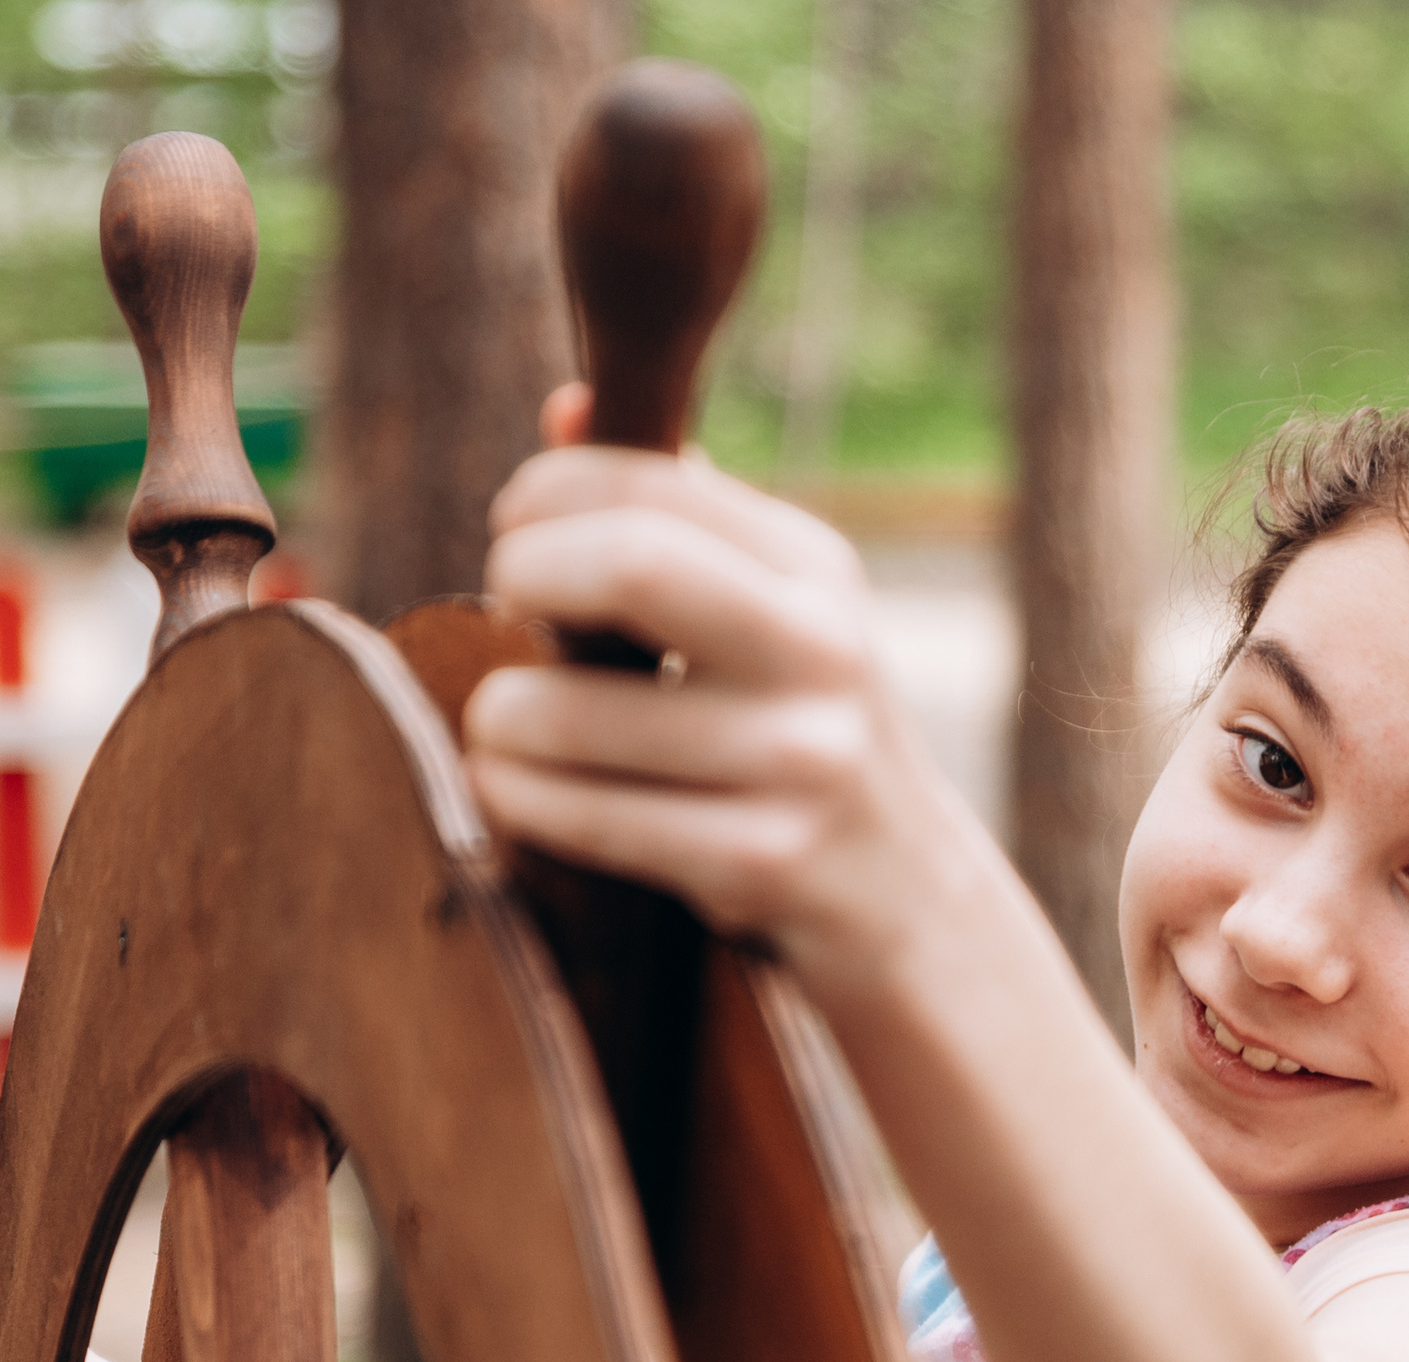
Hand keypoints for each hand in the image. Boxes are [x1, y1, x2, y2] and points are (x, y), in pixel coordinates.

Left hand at [464, 443, 995, 1001]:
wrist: (911, 906)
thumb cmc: (807, 748)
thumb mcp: (776, 623)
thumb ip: (682, 522)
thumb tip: (565, 408)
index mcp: (817, 570)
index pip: (648, 482)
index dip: (543, 499)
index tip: (514, 542)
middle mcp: (821, 652)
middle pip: (627, 564)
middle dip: (522, 579)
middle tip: (501, 617)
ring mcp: (799, 762)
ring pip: (568, 712)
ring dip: (497, 721)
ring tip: (500, 731)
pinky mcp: (762, 863)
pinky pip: (584, 816)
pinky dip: (521, 800)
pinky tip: (520, 794)